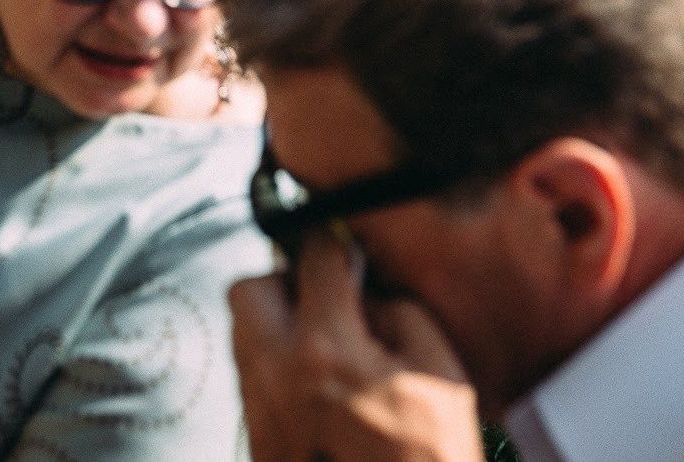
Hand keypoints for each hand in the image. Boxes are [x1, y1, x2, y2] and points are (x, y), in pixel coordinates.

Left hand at [229, 230, 483, 461]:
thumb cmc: (431, 459)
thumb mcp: (440, 376)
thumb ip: (399, 315)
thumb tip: (367, 292)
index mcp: (326, 349)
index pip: (313, 258)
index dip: (333, 244)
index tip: (344, 248)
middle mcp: (276, 374)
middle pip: (249, 290)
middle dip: (284, 282)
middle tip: (324, 300)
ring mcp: (260, 410)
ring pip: (243, 334)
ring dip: (277, 325)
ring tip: (325, 347)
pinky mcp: (257, 440)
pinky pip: (253, 380)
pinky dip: (276, 368)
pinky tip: (318, 389)